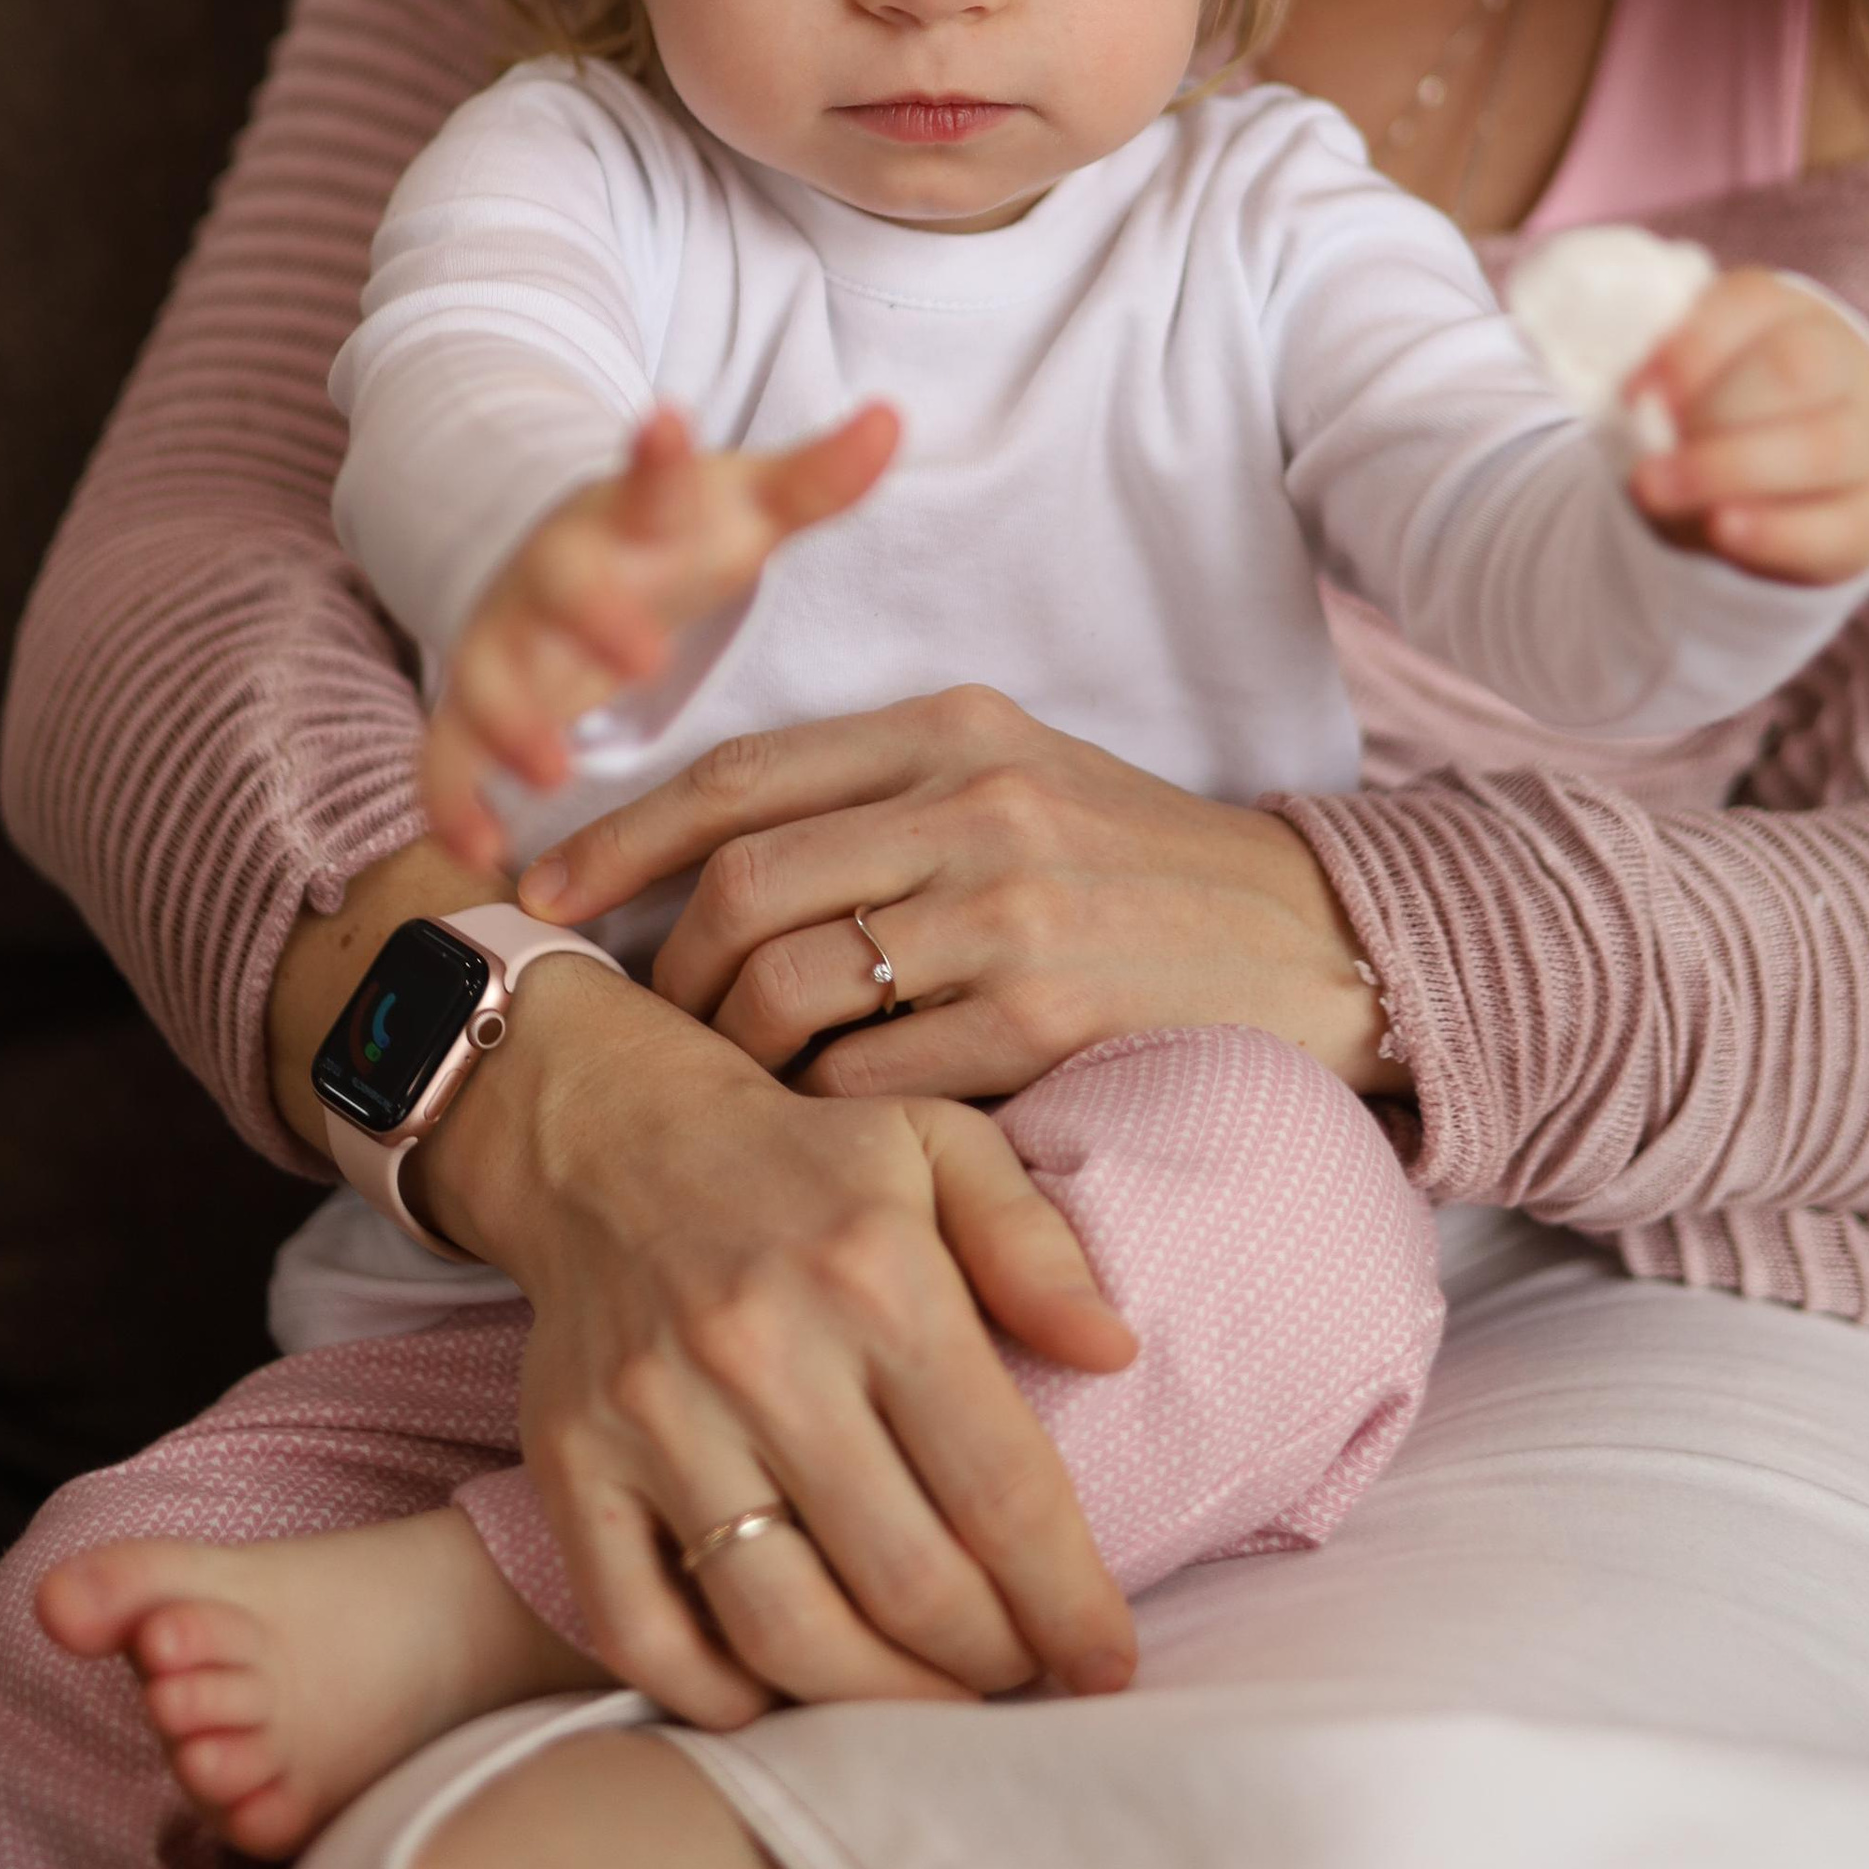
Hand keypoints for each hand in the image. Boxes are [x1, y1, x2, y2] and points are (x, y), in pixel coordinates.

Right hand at [422, 399, 899, 866]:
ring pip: (491, 677)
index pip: (649, 481)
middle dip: (595, 619)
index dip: (657, 457)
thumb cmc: (676, 537)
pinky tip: (483, 848)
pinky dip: (452, 802)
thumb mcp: (747, 505)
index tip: (667, 423)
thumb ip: (819, 476)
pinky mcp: (476, 703)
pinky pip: (446, 755)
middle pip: (562, 585)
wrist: (568, 556)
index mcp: (631, 515)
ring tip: (553, 773)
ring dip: (514, 724)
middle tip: (643, 659)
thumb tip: (892, 419)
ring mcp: (509, 638)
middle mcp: (558, 572)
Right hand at [424, 961, 1139, 1724]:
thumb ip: (1034, 1246)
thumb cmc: (806, 1160)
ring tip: (930, 1701)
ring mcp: (656, 1415)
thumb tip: (1116, 1353)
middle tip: (1022, 1678)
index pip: (1001, 1487)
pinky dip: (717, 1699)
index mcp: (877, 1278)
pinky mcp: (573, 1461)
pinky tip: (785, 1698)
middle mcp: (764, 1352)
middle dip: (989, 1663)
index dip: (1067, 1599)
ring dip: (877, 1702)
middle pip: (906, 1581)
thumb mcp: (941, 1146)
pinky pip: (640, 1631)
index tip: (1107, 1665)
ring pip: (783, 1629)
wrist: (609, 1135)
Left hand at [512, 687, 1402, 1103]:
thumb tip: (713, 863)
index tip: (544, 896)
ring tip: (726, 1098)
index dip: (621, 840)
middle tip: (643, 1036)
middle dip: (664, 975)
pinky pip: (868, 1079)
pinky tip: (819, 1139)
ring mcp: (1010, 909)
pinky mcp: (1044, 1016)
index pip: (741, 775)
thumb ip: (885, 799)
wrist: (1324, 949)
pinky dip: (820, 1115)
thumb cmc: (1145, 879)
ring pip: (787, 988)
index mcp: (955, 728)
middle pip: (742, 889)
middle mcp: (974, 802)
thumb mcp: (1022, 784)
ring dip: (731, 1059)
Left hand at [1626, 268, 1868, 582]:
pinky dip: (1773, 531)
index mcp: (1788, 314)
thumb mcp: (1685, 389)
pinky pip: (1835, 525)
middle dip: (1710, 412)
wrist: (1787, 489)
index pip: (1752, 303)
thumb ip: (1660, 395)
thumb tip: (1638, 422)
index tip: (1631, 394)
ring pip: (1823, 447)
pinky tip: (1722, 530)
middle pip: (1796, 370)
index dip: (1690, 347)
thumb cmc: (1716, 419)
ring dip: (1729, 470)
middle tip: (1644, 455)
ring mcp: (1868, 442)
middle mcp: (1842, 366)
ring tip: (1655, 492)